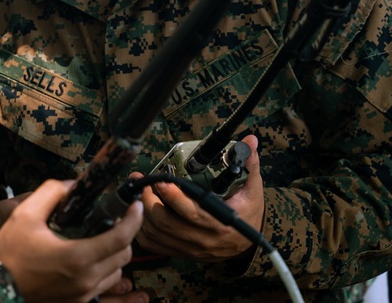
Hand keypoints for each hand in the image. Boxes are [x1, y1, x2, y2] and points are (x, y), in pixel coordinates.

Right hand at [0, 179, 142, 302]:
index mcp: (78, 257)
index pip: (121, 237)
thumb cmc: (8, 254)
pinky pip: (102, 286)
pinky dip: (103, 271)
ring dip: (114, 255)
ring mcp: (83, 295)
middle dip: (124, 235)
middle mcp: (86, 280)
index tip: (134, 206)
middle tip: (114, 219)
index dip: (133, 218)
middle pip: (124, 255)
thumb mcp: (24, 215)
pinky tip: (87, 258)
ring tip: (99, 239)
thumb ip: (50, 193)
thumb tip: (71, 184)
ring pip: (116, 273)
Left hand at [135, 134, 263, 261]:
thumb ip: (248, 163)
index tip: (161, 180)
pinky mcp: (180, 252)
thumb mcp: (252, 188)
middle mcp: (203, 239)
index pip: (191, 212)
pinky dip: (142, 228)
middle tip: (145, 181)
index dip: (172, 197)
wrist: (248, 243)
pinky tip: (140, 211)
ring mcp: (189, 248)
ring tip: (139, 190)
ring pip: (156, 233)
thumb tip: (250, 140)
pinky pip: (153, 244)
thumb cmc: (247, 213)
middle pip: (166, 223)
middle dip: (149, 200)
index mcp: (220, 223)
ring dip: (142, 212)